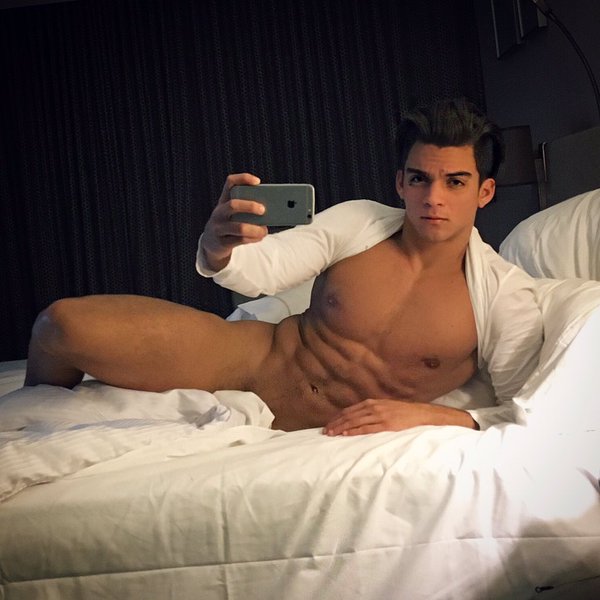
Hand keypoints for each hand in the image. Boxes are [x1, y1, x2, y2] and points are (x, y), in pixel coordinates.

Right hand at [201, 173, 268, 271]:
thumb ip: (248, 210)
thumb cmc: (230, 223)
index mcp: (224, 200)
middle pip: (233, 205)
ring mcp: (219, 228)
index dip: (243, 179)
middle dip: (250, 206)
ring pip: (239, 227)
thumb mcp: (234, 214)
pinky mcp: (222, 242)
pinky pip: (240, 240)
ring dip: (255, 229)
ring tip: (264, 230)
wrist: (211, 243)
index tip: (257, 182)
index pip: (230, 182)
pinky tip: (260, 237)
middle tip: (263, 210)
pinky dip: (253, 238)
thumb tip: (271, 212)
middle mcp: (219, 212)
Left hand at [323, 398, 477, 435]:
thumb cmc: (406, 414)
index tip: (328, 424)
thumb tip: (360, 419)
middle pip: (349, 415)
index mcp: (373, 403)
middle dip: (336, 423)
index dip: (338, 417)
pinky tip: (345, 434)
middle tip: (324, 431)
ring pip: (355, 421)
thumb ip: (374, 412)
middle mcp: (374, 407)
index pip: (350, 410)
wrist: (424, 414)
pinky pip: (366, 428)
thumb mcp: (387, 408)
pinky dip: (354, 430)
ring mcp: (380, 415)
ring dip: (341, 427)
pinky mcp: (386, 424)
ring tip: (331, 434)